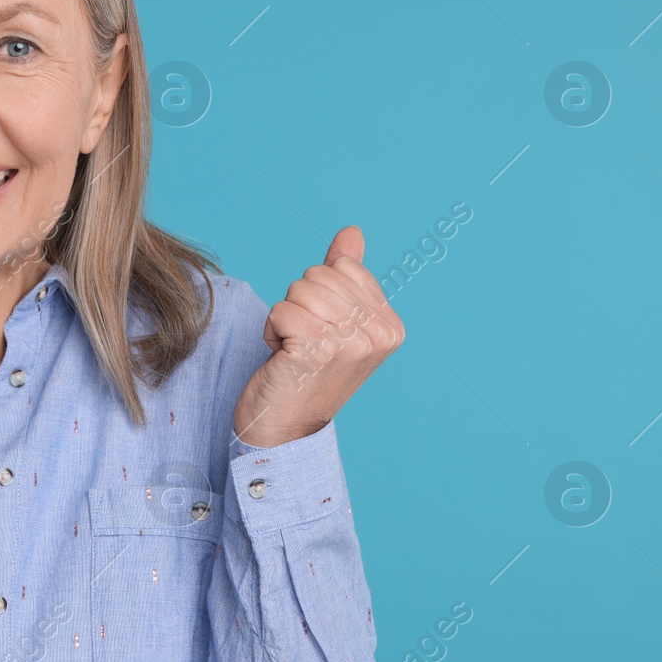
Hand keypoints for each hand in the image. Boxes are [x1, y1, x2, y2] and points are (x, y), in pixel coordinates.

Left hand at [232, 225, 403, 448]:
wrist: (285, 429)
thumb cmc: (306, 373)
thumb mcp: (333, 321)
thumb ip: (344, 277)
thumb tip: (351, 233)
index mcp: (390, 326)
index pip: (343, 267)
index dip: (319, 294)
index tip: (321, 333)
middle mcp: (379, 335)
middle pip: (318, 275)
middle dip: (299, 305)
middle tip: (304, 345)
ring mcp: (351, 343)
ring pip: (299, 290)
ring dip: (284, 319)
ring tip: (294, 352)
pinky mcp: (318, 350)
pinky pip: (281, 310)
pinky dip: (271, 331)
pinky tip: (282, 359)